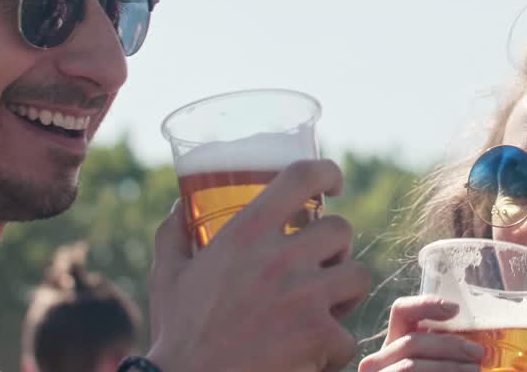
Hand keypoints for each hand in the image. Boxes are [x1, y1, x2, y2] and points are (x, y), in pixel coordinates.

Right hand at [144, 159, 372, 371]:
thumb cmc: (178, 336)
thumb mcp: (168, 277)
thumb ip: (174, 236)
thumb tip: (181, 206)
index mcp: (246, 233)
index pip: (301, 177)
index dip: (327, 172)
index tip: (334, 183)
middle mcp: (280, 257)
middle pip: (342, 230)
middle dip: (337, 248)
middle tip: (322, 265)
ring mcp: (305, 296)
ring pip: (359, 276)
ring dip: (347, 291)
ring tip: (326, 306)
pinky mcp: (321, 335)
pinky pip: (348, 334)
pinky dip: (333, 349)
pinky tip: (311, 355)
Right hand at [357, 295, 486, 371]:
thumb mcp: (437, 364)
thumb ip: (448, 355)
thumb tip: (481, 348)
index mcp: (396, 345)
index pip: (402, 311)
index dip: (426, 304)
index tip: (455, 309)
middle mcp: (379, 360)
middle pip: (412, 341)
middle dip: (450, 346)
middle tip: (479, 355)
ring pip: (410, 366)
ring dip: (448, 368)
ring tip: (475, 371)